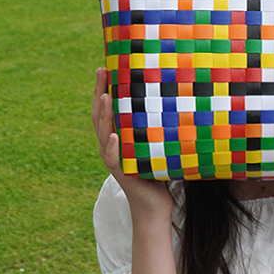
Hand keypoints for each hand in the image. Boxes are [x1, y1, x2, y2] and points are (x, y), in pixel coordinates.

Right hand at [92, 68, 172, 209]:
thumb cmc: (157, 170)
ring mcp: (114, 159)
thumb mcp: (155, 143)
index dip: (102, 89)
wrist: (155, 205)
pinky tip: (114, 135)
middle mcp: (111, 146)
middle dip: (99, 93)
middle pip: (99, 116)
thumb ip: (155, 125)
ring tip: (105, 96)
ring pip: (103, 134)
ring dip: (104, 115)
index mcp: (116, 137)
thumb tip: (175, 96)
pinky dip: (112, 147)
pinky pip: (113, 158)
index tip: (104, 67)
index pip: (105, 109)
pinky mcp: (121, 173)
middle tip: (101, 71)